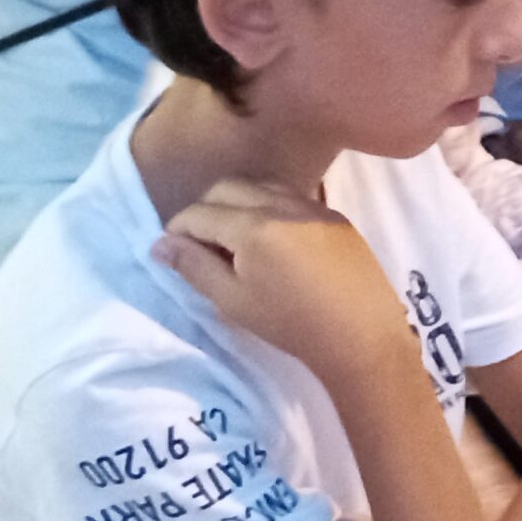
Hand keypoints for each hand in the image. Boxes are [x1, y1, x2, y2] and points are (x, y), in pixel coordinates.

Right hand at [154, 180, 413, 382]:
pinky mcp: (336, 217)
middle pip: (228, 188)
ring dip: (239, 203)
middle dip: (206, 208)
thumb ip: (194, 266)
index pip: (200, 212)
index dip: (178, 229)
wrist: (361, 334)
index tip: (173, 250)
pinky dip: (270, 207)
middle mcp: (283, 204)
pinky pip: (293, 198)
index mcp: (252, 225)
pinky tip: (272, 241)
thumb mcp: (232, 300)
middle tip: (202, 244)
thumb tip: (160, 244)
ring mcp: (314, 207)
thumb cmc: (291, 323)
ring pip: (262, 186)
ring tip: (235, 241)